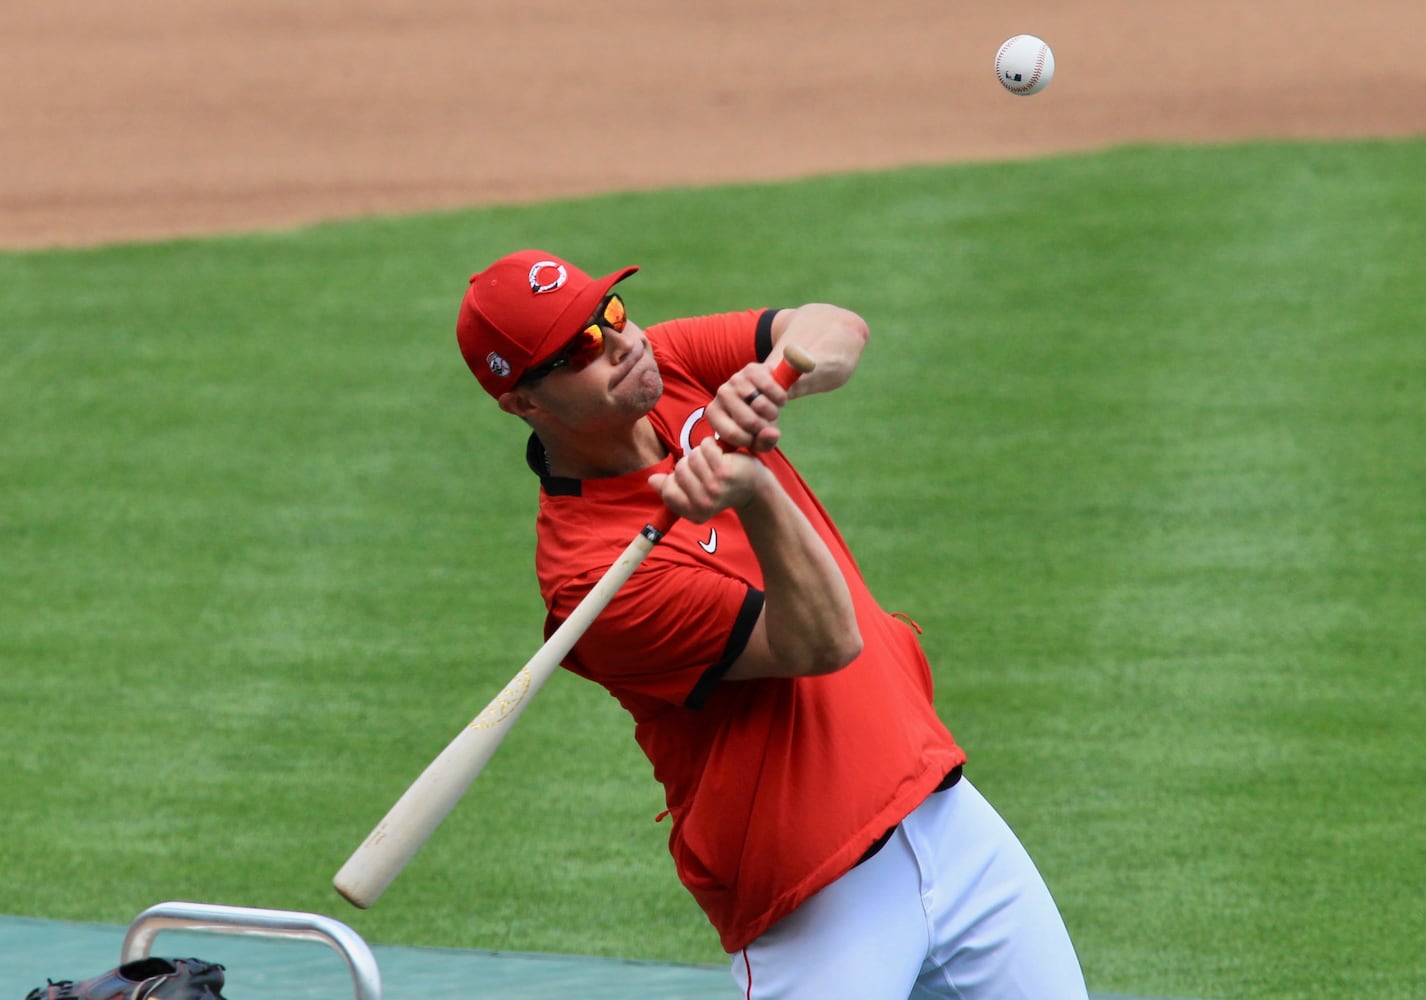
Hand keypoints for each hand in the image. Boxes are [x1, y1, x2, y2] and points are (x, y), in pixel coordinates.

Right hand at [647, 437, 767, 523]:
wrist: (754, 486)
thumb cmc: (722, 488)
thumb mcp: (695, 494)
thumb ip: (671, 489)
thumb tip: (652, 480)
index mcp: (694, 514)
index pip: (668, 491)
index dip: (674, 479)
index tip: (689, 477)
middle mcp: (703, 504)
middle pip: (679, 471)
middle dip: (690, 464)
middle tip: (706, 469)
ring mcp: (713, 488)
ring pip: (692, 457)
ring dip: (702, 454)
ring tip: (715, 462)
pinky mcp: (724, 471)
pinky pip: (705, 448)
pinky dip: (712, 446)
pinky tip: (721, 454)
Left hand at [704, 363, 788, 452]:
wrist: (767, 389)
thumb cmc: (756, 417)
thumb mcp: (756, 436)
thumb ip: (763, 443)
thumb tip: (772, 434)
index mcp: (714, 414)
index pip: (732, 434)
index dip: (751, 440)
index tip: (757, 437)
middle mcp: (721, 394)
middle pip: (749, 421)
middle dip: (765, 426)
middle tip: (768, 422)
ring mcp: (735, 379)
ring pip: (761, 405)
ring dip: (774, 412)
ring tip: (771, 411)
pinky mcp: (751, 369)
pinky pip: (770, 388)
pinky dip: (780, 397)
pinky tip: (778, 399)